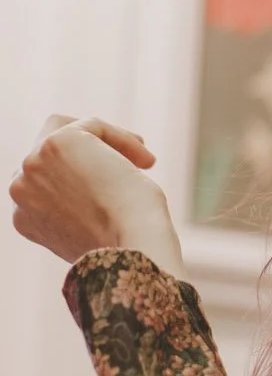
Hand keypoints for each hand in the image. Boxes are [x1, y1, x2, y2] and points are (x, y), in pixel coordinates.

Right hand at [10, 115, 183, 272]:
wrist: (133, 250)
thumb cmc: (129, 245)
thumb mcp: (95, 228)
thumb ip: (80, 203)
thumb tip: (97, 178)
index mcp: (25, 217)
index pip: (44, 177)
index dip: (82, 173)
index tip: (118, 179)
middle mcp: (21, 191)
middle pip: (50, 149)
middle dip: (94, 150)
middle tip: (134, 160)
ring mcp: (33, 166)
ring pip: (69, 129)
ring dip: (110, 143)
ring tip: (144, 162)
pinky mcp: (55, 145)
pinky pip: (92, 126)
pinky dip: (123, 139)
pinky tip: (147, 161)